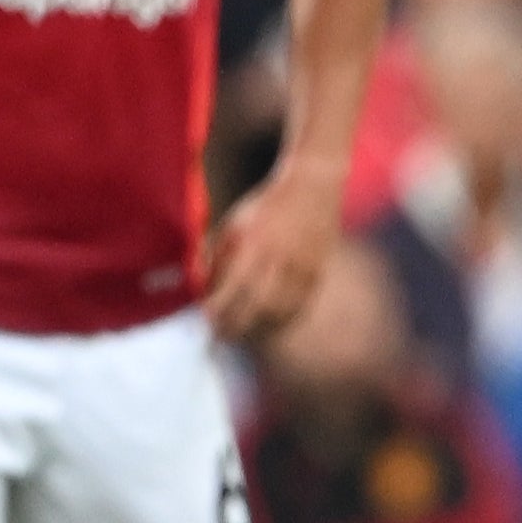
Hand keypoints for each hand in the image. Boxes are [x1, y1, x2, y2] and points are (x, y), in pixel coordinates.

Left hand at [205, 159, 342, 341]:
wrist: (313, 185)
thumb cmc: (265, 204)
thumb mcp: (234, 223)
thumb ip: (217, 255)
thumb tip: (203, 289)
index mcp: (254, 244)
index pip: (232, 291)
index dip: (218, 312)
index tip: (205, 321)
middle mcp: (279, 259)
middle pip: (256, 309)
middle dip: (236, 328)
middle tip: (220, 337)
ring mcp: (302, 267)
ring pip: (280, 313)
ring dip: (259, 329)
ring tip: (244, 334)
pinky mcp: (318, 272)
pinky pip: (300, 306)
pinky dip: (283, 321)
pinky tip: (271, 325)